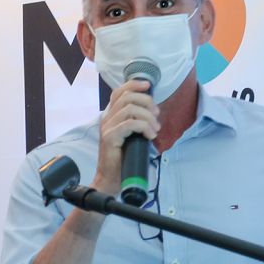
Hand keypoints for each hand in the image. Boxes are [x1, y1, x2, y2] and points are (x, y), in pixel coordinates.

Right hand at [92, 79, 159, 193]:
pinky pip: (130, 124)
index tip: (148, 85)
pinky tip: (150, 136)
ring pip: (130, 109)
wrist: (111, 178)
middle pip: (127, 97)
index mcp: (111, 115)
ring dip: (148, 117)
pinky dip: (144, 127)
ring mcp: (107, 127)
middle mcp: (107, 118)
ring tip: (155, 129)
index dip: (134, 84)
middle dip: (147, 102)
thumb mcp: (132, 135)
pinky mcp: (110, 137)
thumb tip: (153, 111)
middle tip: (157, 115)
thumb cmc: (123, 158)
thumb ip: (137, 121)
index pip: (119, 92)